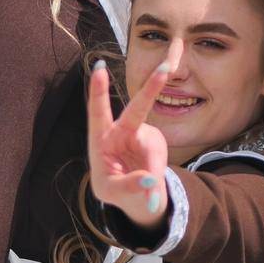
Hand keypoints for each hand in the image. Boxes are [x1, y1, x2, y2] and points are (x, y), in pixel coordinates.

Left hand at [86, 58, 171, 230]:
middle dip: (151, 88)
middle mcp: (120, 132)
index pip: (98, 112)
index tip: (99, 69)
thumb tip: (150, 180)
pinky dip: (155, 178)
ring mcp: (141, 136)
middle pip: (136, 109)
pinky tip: (149, 188)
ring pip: (152, 151)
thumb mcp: (113, 192)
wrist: (135, 196)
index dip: (99, 91)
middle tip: (165, 66)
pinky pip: (159, 160)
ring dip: (150, 172)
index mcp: (100, 139)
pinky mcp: (155, 143)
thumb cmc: (115, 189)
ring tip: (146, 196)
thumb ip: (130, 185)